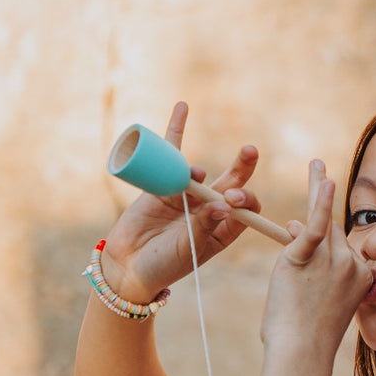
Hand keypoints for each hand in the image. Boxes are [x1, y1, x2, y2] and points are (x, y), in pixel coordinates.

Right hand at [100, 102, 264, 301]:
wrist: (127, 268)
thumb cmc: (163, 266)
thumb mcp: (188, 250)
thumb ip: (204, 226)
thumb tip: (224, 204)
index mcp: (224, 229)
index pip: (247, 208)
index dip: (244, 199)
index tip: (231, 199)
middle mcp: (209, 210)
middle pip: (232, 183)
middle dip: (242, 167)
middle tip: (249, 151)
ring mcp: (186, 197)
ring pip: (202, 172)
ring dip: (201, 170)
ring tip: (195, 178)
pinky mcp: (162, 186)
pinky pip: (171, 156)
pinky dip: (176, 132)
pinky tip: (183, 108)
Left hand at [260, 160, 371, 350]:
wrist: (301, 351)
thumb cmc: (306, 335)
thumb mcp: (320, 299)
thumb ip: (315, 266)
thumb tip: (294, 227)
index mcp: (363, 277)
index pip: (344, 247)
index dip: (326, 241)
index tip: (304, 232)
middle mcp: (352, 265)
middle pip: (334, 230)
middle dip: (321, 209)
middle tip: (318, 169)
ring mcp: (333, 261)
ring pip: (324, 221)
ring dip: (318, 189)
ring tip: (316, 164)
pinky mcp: (307, 258)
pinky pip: (316, 225)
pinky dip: (320, 199)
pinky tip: (323, 178)